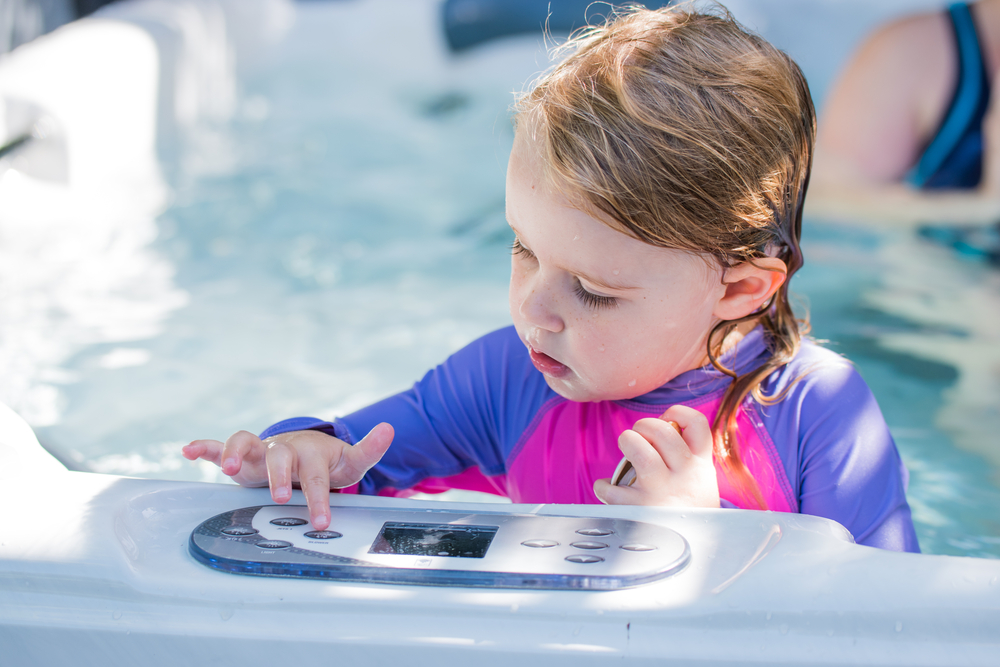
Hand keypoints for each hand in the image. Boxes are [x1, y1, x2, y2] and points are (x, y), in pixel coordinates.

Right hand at [182, 424, 393, 528]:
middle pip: (280, 458)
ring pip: (246, 443)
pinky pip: (220, 446)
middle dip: (280, 478)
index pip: (316, 477)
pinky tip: (188, 450)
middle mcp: (284, 449)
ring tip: (229, 469)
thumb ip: (369, 449)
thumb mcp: (351, 460)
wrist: (306, 448)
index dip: (319, 499)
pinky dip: (205, 447)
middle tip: (282, 498)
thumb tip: (390, 428)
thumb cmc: (328, 460)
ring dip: (235, 453)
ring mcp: (262, 450)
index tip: (321, 521)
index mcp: (311, 454)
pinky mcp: (244, 455)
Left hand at [593, 406, 718, 507]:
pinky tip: (609, 490)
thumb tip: (665, 427)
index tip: (667, 419)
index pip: (698, 425)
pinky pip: (612, 487)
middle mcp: (684, 476)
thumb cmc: (690, 512)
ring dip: (628, 442)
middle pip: (663, 432)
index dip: (678, 413)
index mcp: (701, 467)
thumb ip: (689, 459)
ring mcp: (661, 493)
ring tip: (626, 448)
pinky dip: (604, 486)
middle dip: (644, 425)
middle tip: (638, 435)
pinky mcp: (638, 511)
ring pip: (640, 450)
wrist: (697, 557)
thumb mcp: (702, 485)